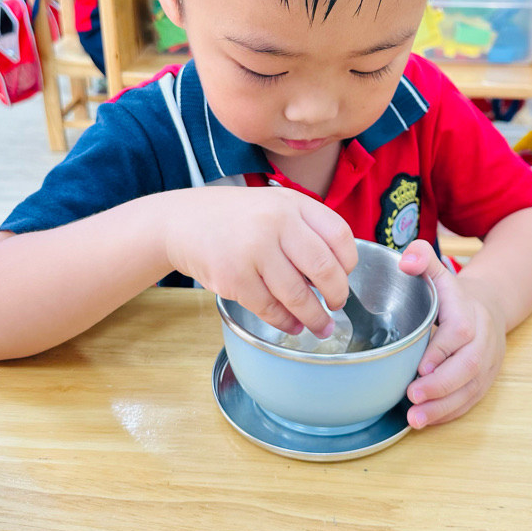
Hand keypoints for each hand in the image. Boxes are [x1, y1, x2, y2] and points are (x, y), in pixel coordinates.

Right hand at [169, 186, 356, 337]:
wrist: (183, 221)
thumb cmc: (236, 218)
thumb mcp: (274, 206)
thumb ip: (305, 229)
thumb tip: (336, 274)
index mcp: (293, 203)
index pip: (339, 235)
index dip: (349, 263)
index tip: (345, 277)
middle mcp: (276, 222)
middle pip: (324, 268)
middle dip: (337, 295)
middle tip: (337, 306)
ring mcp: (254, 250)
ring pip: (298, 295)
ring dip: (314, 318)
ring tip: (321, 327)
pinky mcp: (234, 278)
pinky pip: (270, 308)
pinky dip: (285, 322)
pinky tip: (292, 326)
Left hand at [398, 240, 505, 428]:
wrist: (491, 305)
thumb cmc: (454, 293)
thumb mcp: (439, 270)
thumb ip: (421, 257)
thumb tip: (405, 262)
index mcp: (468, 312)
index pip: (459, 332)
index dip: (441, 351)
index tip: (419, 367)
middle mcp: (482, 339)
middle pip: (468, 366)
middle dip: (440, 385)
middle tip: (411, 396)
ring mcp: (488, 363)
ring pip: (471, 389)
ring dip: (443, 407)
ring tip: (414, 419)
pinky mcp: (486, 380)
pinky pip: (471, 401)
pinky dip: (449, 414)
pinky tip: (426, 421)